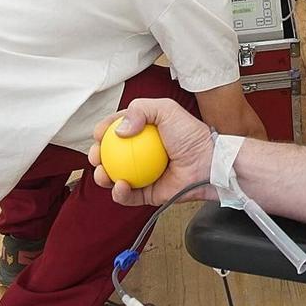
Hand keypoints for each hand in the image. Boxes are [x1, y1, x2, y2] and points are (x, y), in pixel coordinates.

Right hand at [89, 98, 216, 206]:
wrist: (208, 163)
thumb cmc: (191, 136)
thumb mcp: (167, 110)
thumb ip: (141, 109)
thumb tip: (119, 130)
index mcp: (144, 131)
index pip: (117, 129)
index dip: (103, 131)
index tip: (98, 133)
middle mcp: (141, 153)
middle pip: (110, 155)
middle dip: (97, 155)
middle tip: (96, 156)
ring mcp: (143, 174)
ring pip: (114, 177)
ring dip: (102, 176)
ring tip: (103, 173)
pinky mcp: (148, 193)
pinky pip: (128, 196)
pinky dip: (119, 193)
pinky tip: (119, 186)